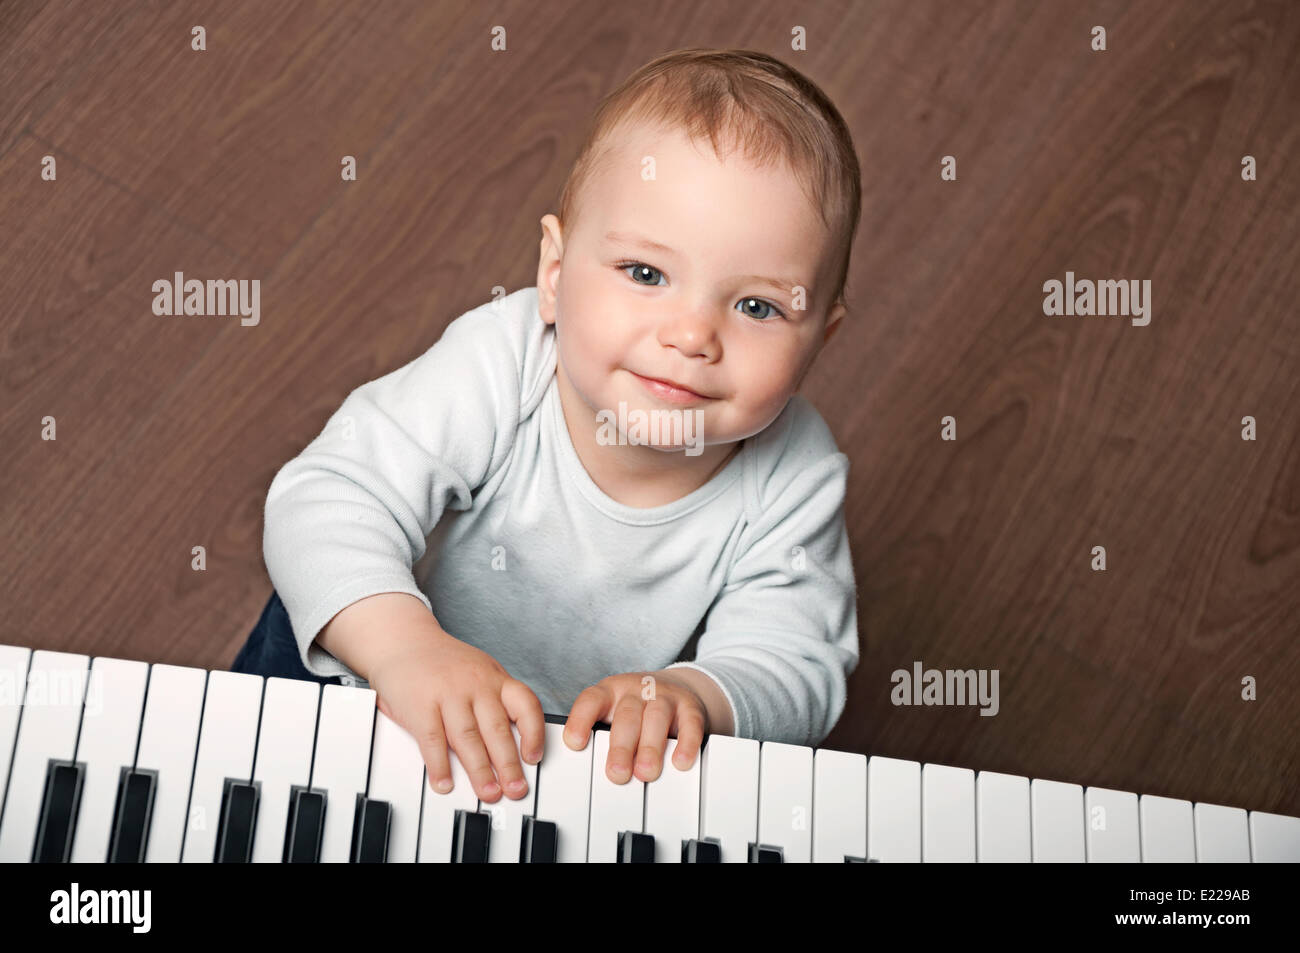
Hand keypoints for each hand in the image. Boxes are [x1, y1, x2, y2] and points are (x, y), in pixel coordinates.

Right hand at [367, 631, 544, 803]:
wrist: (403, 640)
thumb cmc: (444, 663)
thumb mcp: (480, 672)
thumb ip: (497, 702)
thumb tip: (517, 745)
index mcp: (495, 678)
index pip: (525, 705)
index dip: (533, 733)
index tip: (534, 758)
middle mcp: (475, 684)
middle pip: (497, 730)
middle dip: (508, 765)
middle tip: (515, 790)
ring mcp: (448, 694)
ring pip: (468, 738)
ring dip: (480, 770)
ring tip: (488, 792)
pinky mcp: (420, 705)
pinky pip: (433, 740)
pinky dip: (440, 765)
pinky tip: (445, 782)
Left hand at [563, 671, 707, 783]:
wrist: (675, 688)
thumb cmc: (635, 710)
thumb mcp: (613, 716)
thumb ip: (601, 739)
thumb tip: (590, 775)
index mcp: (610, 692)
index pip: (591, 700)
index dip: (581, 720)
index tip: (575, 743)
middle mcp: (636, 691)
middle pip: (626, 716)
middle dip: (621, 747)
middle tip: (617, 774)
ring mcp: (664, 696)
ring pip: (656, 718)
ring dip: (650, 747)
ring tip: (646, 773)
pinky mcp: (690, 707)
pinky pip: (690, 724)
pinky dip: (686, 743)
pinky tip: (680, 762)